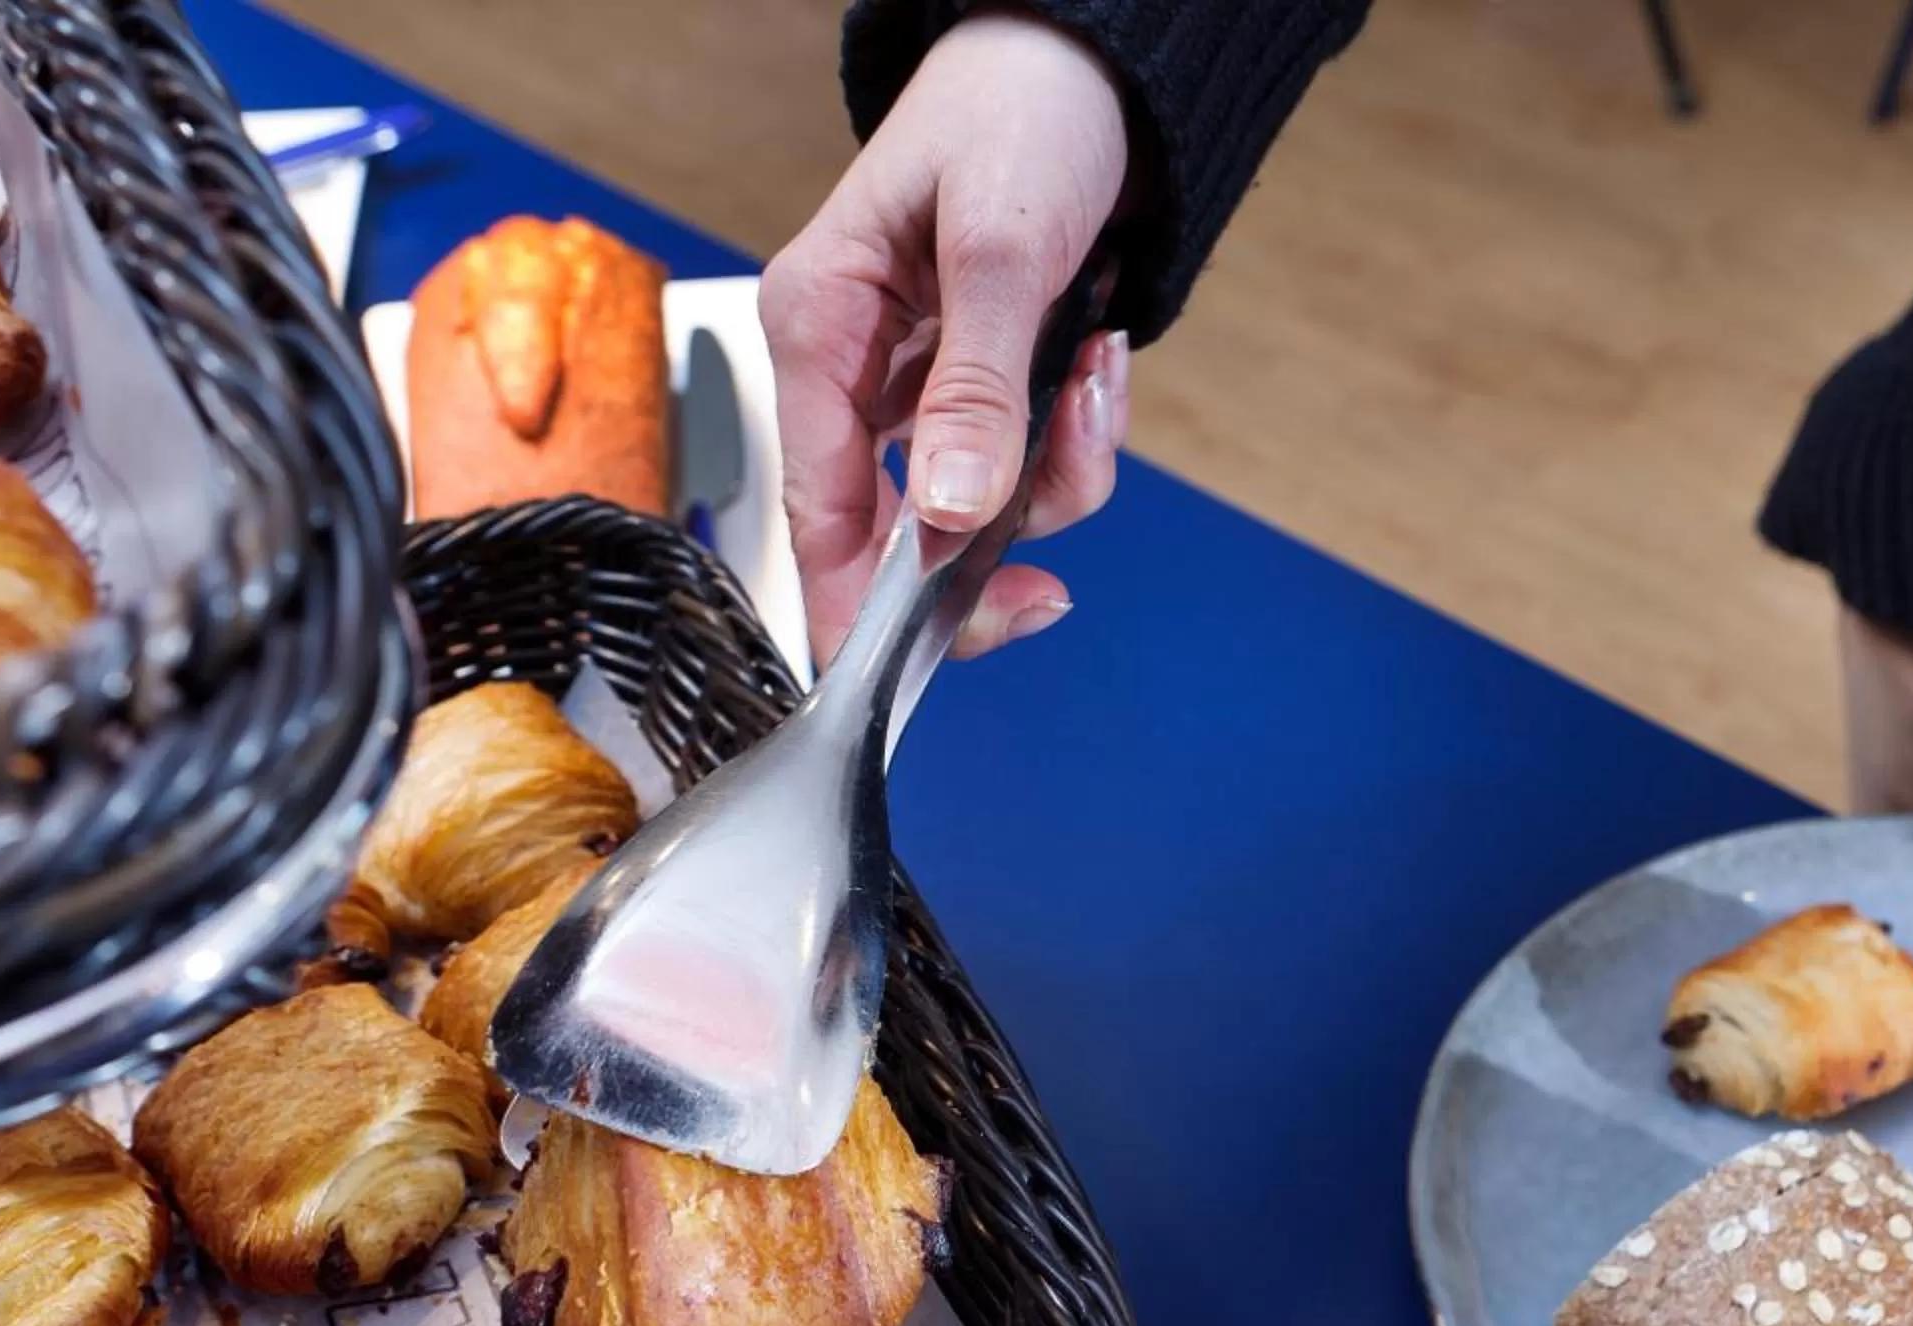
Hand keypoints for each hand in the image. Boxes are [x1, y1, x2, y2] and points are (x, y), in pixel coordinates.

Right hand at [759, 9, 1131, 662]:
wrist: (1091, 61)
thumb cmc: (1018, 110)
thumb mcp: (998, 247)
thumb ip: (970, 386)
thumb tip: (944, 512)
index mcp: (815, 328)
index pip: (816, 510)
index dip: (861, 606)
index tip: (905, 677)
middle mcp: (854, 366)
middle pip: (896, 531)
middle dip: (988, 546)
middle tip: (1051, 587)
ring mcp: (918, 380)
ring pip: (980, 502)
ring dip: (1058, 469)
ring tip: (1094, 371)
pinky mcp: (977, 381)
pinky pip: (1027, 459)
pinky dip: (1077, 432)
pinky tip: (1096, 357)